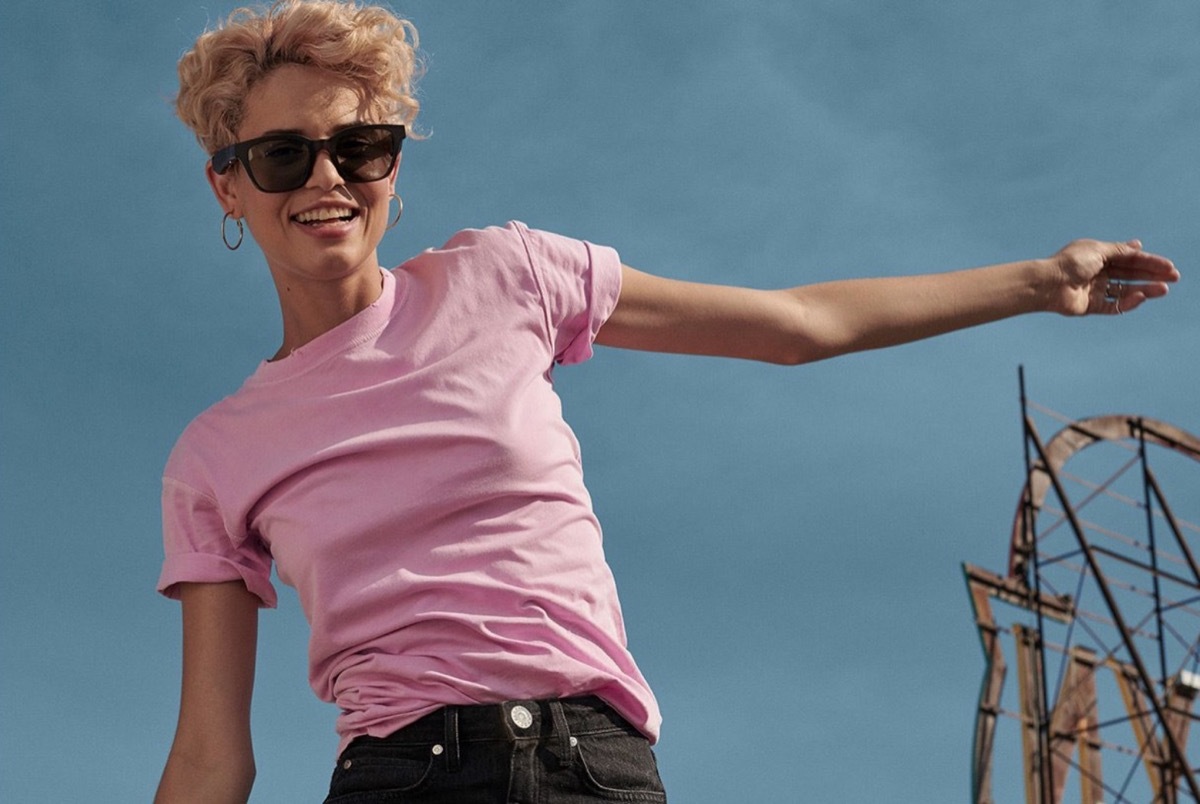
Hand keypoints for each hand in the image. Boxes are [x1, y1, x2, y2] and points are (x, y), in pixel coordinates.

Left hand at [1048, 239, 1178, 315]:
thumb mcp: (1098, 251)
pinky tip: (1140, 297)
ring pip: (1125, 290)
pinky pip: (1113, 305)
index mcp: (1099, 256)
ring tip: (1162, 290)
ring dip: (1144, 289)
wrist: (1048, 283)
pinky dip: (1127, 302)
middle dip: (1152, 276)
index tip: (1169, 267)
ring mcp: (1095, 289)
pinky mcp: (1090, 306)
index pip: (1130, 259)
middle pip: (1130, 274)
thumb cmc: (1070, 263)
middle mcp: (1098, 272)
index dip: (1150, 262)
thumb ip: (1120, 251)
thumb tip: (1138, 245)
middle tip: (1173, 278)